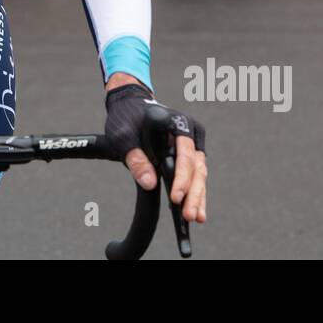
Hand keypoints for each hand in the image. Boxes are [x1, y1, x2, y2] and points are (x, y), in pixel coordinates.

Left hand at [104, 76, 207, 224]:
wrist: (129, 105)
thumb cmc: (125, 119)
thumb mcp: (123, 136)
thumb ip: (136, 158)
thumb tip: (149, 183)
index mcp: (177, 122)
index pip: (184, 154)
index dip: (182, 178)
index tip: (175, 198)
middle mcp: (190, 131)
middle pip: (196, 166)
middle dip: (193, 193)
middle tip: (189, 215)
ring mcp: (192, 142)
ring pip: (200, 173)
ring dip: (197, 196)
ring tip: (195, 217)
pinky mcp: (189, 153)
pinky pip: (196, 175)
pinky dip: (195, 192)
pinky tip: (196, 210)